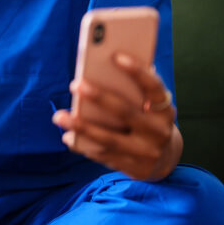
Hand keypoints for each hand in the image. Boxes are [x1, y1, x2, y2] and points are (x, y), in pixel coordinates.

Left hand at [52, 52, 180, 180]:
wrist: (164, 159)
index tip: (117, 56)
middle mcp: (159, 132)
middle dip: (99, 97)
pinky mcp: (133, 168)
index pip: (154, 88)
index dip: (138, 72)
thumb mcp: (150, 106)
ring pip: (109, 139)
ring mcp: (146, 152)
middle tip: (75, 84)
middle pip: (125, 112)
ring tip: (58, 116)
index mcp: (165, 110)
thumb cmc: (148, 120)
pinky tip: (68, 135)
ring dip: (81, 127)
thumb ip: (135, 88)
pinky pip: (104, 156)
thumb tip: (107, 62)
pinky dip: (84, 145)